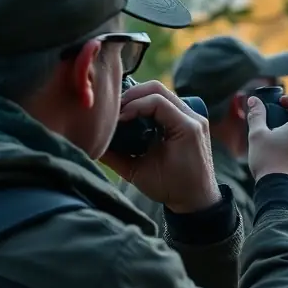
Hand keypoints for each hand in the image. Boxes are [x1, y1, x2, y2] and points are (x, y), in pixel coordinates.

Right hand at [102, 80, 221, 212]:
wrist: (197, 198)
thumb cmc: (170, 188)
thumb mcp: (138, 173)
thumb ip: (114, 156)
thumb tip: (90, 142)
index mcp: (186, 128)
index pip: (156, 101)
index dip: (131, 105)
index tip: (116, 119)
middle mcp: (193, 118)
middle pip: (158, 89)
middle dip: (131, 96)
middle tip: (114, 111)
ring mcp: (194, 117)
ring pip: (162, 93)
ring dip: (138, 98)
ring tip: (121, 113)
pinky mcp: (189, 121)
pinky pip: (167, 103)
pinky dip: (148, 105)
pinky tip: (134, 116)